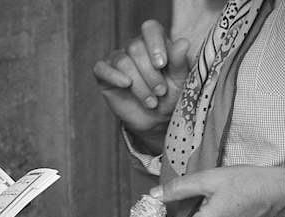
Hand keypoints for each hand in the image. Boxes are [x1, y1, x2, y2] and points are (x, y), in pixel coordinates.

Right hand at [93, 19, 189, 152]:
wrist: (155, 119)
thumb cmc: (169, 96)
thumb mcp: (179, 80)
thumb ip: (179, 61)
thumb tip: (183, 43)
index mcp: (154, 43)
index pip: (150, 28)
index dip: (155, 43)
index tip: (162, 64)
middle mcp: (134, 48)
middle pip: (135, 47)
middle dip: (150, 73)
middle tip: (161, 92)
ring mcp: (117, 60)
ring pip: (122, 61)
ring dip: (138, 84)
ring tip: (151, 101)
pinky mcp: (103, 75)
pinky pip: (101, 69)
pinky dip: (113, 76)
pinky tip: (126, 85)